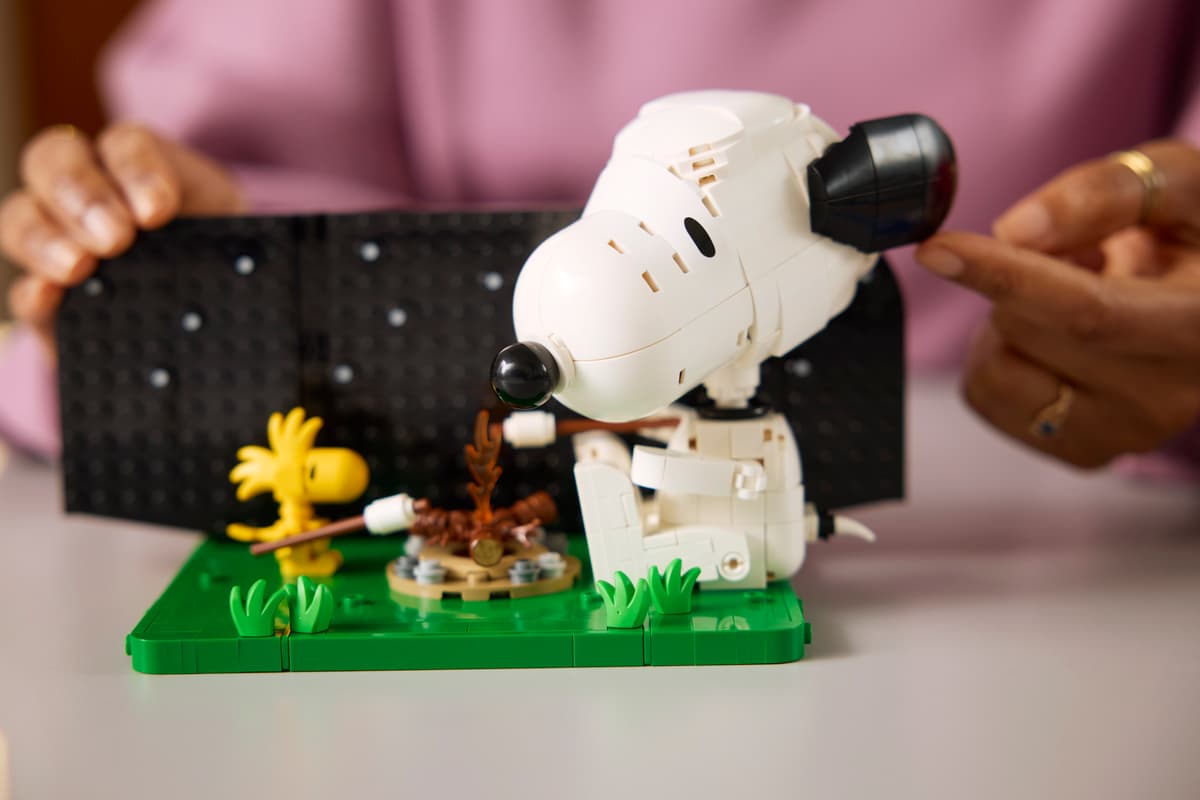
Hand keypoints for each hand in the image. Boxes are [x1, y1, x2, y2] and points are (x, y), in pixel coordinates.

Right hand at [1, 122, 245, 348]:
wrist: (220, 313)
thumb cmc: (227, 262)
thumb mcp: (236, 238)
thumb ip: (226, 236)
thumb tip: (223, 258)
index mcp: (142, 167)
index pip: (126, 144)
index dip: (136, 169)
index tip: (158, 211)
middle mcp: (89, 192)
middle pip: (53, 160)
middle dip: (81, 194)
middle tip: (115, 238)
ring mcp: (59, 242)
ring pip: (21, 216)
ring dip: (43, 237)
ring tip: (79, 267)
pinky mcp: (50, 300)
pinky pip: (21, 288)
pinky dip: (30, 290)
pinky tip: (47, 296)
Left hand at [915, 139, 1199, 467]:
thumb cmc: (1194, 231)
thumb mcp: (1174, 182)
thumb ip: (1103, 195)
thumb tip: (1016, 232)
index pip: (1086, 311)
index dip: (1003, 276)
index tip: (936, 250)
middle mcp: (1169, 396)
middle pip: (1026, 329)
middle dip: (1017, 279)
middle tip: (1075, 258)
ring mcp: (1126, 434)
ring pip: (997, 371)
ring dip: (1005, 323)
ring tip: (1069, 301)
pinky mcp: (1084, 451)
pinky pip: (987, 399)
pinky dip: (999, 359)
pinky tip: (1057, 342)